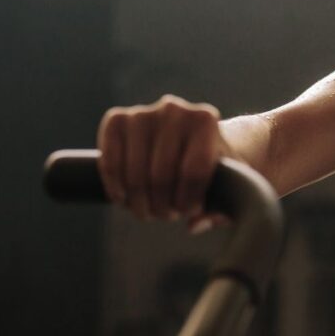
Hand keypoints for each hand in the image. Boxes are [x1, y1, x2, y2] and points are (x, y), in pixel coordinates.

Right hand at [96, 94, 234, 227]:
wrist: (189, 134)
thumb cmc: (211, 162)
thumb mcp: (225, 183)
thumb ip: (219, 208)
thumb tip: (194, 225)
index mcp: (205, 120)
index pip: (193, 172)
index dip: (188, 201)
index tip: (188, 212)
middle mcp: (174, 110)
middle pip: (161, 175)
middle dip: (162, 205)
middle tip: (166, 215)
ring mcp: (143, 113)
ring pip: (135, 172)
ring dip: (139, 201)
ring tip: (147, 211)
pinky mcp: (117, 120)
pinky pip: (109, 161)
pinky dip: (114, 186)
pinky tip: (123, 200)